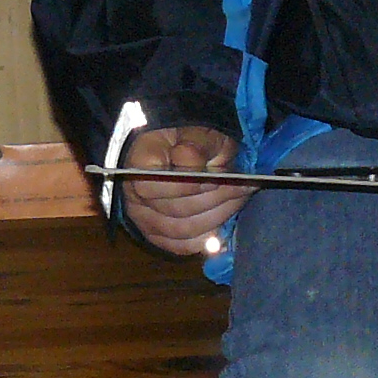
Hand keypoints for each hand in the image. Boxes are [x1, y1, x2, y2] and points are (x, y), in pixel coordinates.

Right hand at [119, 126, 248, 255]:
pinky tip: (224, 227)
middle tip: (243, 188)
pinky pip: (182, 246)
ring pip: (182, 230)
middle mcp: (134, 195)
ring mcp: (144, 218)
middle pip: (174, 210)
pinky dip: (206, 240)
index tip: (216, 179)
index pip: (152, 186)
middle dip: (214, 200)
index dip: (186, 187)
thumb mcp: (197, 132)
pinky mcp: (159, 235)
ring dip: (217, 217)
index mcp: (138, 164)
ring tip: (239, 200)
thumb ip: (195, 145)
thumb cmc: (190, 139)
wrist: (183, 149)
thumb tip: (191, 162)